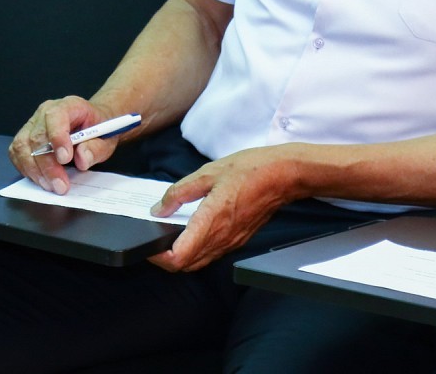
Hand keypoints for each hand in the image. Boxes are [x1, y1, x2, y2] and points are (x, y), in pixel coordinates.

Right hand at [9, 96, 124, 194]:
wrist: (92, 126)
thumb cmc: (98, 130)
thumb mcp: (107, 139)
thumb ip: (96, 148)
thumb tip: (82, 158)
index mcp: (69, 105)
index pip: (56, 116)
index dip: (57, 138)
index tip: (65, 159)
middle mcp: (46, 112)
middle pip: (37, 137)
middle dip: (48, 165)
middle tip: (60, 185)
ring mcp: (32, 124)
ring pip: (23, 147)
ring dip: (35, 171)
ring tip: (52, 186)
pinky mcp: (24, 138)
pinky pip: (17, 154)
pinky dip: (27, 170)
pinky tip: (41, 180)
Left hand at [148, 146, 300, 272]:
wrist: (285, 174)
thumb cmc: (253, 169)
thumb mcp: (209, 172)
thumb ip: (180, 192)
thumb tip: (159, 208)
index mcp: (211, 221)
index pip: (178, 258)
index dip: (158, 257)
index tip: (150, 244)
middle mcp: (221, 238)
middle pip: (185, 266)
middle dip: (165, 258)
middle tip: (156, 238)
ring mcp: (231, 241)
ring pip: (198, 262)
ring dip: (181, 255)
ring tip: (172, 234)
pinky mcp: (239, 239)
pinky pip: (212, 254)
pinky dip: (197, 249)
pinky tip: (195, 230)